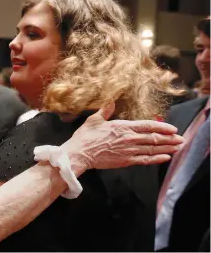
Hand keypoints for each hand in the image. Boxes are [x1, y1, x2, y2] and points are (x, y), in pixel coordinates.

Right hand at [62, 102, 183, 172]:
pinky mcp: (126, 161)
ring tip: (177, 148)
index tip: (173, 129)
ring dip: (167, 148)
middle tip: (181, 139)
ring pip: (152, 149)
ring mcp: (129, 151)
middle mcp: (129, 138)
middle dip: (169, 139)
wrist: (80, 153)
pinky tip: (165, 158)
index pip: (148, 126)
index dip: (162, 127)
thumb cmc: (85, 136)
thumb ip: (105, 110)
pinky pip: (145, 160)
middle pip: (154, 138)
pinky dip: (157, 159)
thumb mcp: (94, 119)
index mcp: (123, 126)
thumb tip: (111, 100)